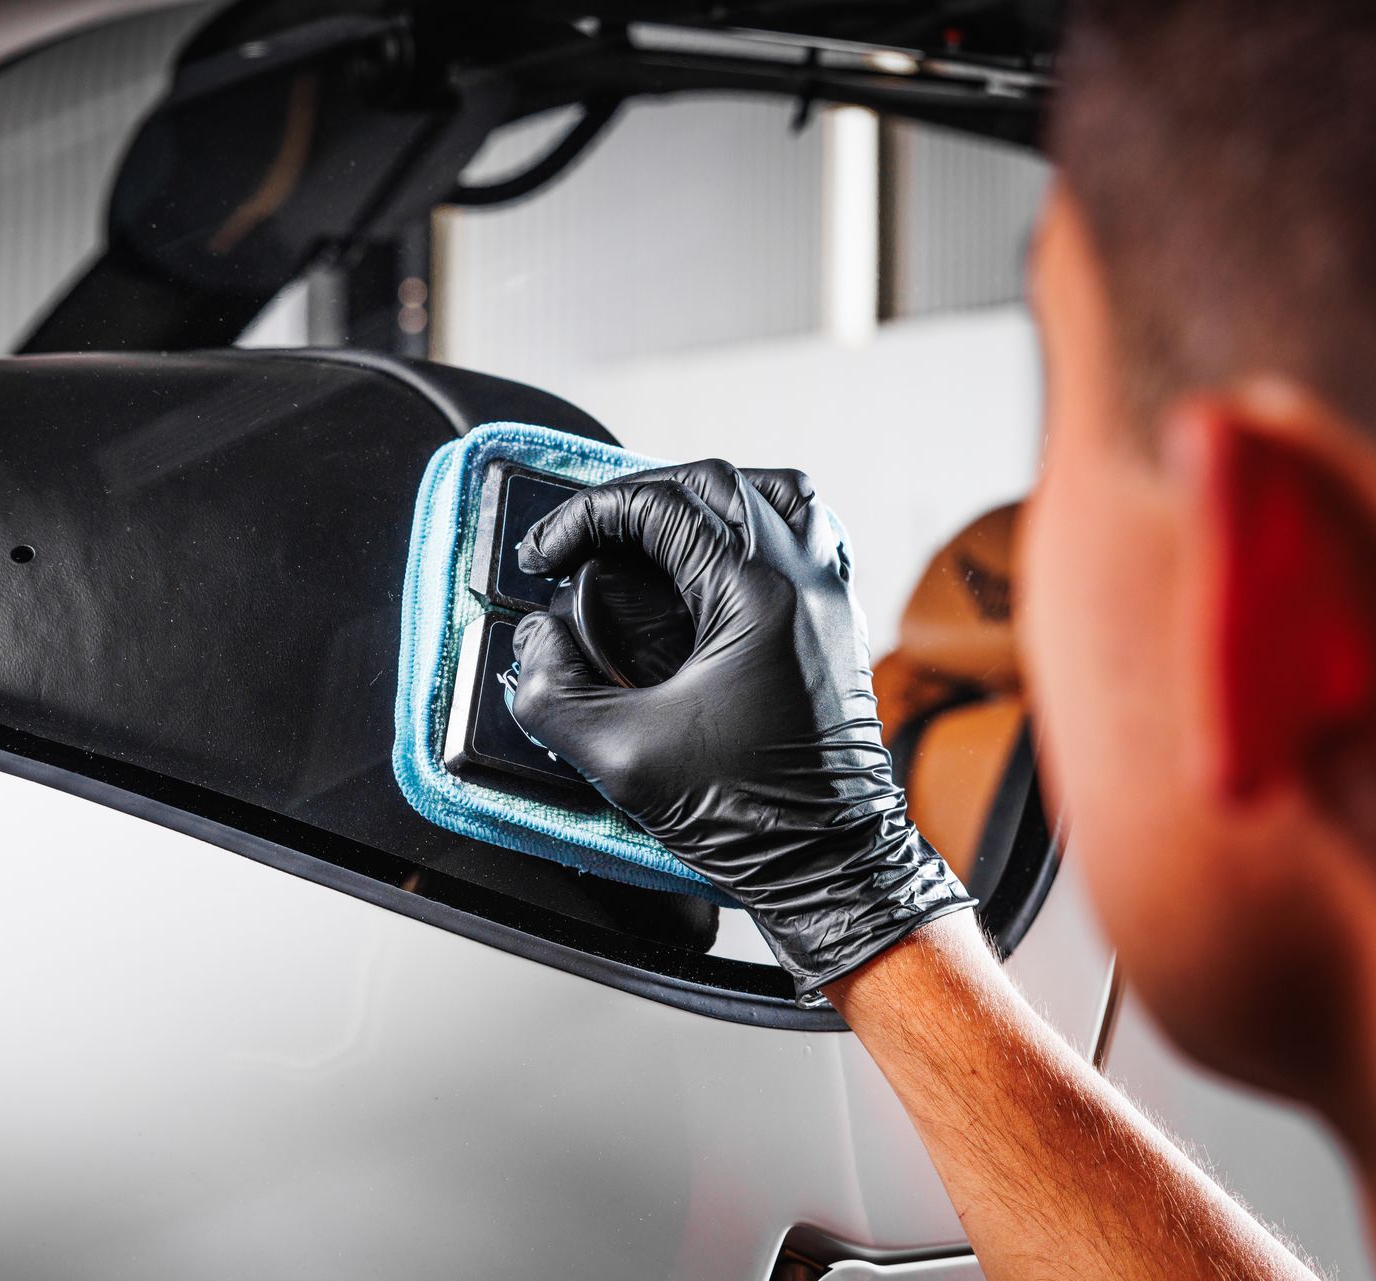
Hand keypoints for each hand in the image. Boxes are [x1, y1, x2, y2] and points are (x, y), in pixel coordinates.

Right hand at [510, 460, 974, 992]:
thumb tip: (536, 640)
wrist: (832, 867)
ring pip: (776, 494)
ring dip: (706, 498)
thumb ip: (551, 690)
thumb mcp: (617, 758)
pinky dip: (757, 527)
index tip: (547, 556)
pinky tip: (717, 564)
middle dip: (636, 497)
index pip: (659, 508)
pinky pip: (809, 536)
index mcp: (755, 598)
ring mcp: (830, 599)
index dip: (586, 519)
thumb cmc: (748, 819)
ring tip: (654, 533)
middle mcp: (803, 582)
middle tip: (587, 538)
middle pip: (715, 482)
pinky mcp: (838, 626)